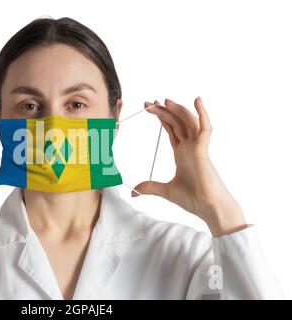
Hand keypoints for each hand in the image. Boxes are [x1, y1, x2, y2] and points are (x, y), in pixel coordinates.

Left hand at [132, 97, 246, 236]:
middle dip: (164, 111)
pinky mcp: (204, 150)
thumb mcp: (166, 191)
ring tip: (164, 100)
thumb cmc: (193, 199)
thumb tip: (133, 192)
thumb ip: (150, 188)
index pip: (171, 129)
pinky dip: (202, 113)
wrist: (208, 208)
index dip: (161, 118)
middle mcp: (190, 147)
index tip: (148, 108)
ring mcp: (197, 147)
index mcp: (182, 153)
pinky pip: (205, 128)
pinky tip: (197, 100)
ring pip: (188, 121)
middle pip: (177, 122)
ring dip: (177, 109)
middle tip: (149, 102)